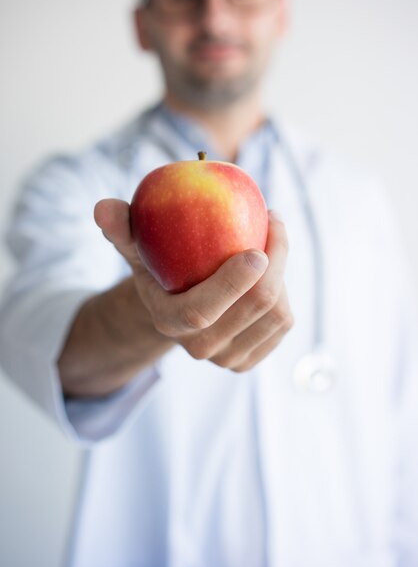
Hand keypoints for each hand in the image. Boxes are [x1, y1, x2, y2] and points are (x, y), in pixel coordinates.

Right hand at [95, 200, 293, 372]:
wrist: (176, 306)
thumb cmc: (159, 267)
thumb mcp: (137, 246)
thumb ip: (121, 228)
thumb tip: (103, 208)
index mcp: (169, 322)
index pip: (202, 311)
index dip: (233, 284)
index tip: (257, 250)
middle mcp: (200, 347)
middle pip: (254, 308)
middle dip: (277, 259)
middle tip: (274, 220)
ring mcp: (228, 358)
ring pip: (277, 315)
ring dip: (283, 272)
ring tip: (270, 242)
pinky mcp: (251, 359)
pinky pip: (284, 324)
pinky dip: (287, 292)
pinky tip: (273, 270)